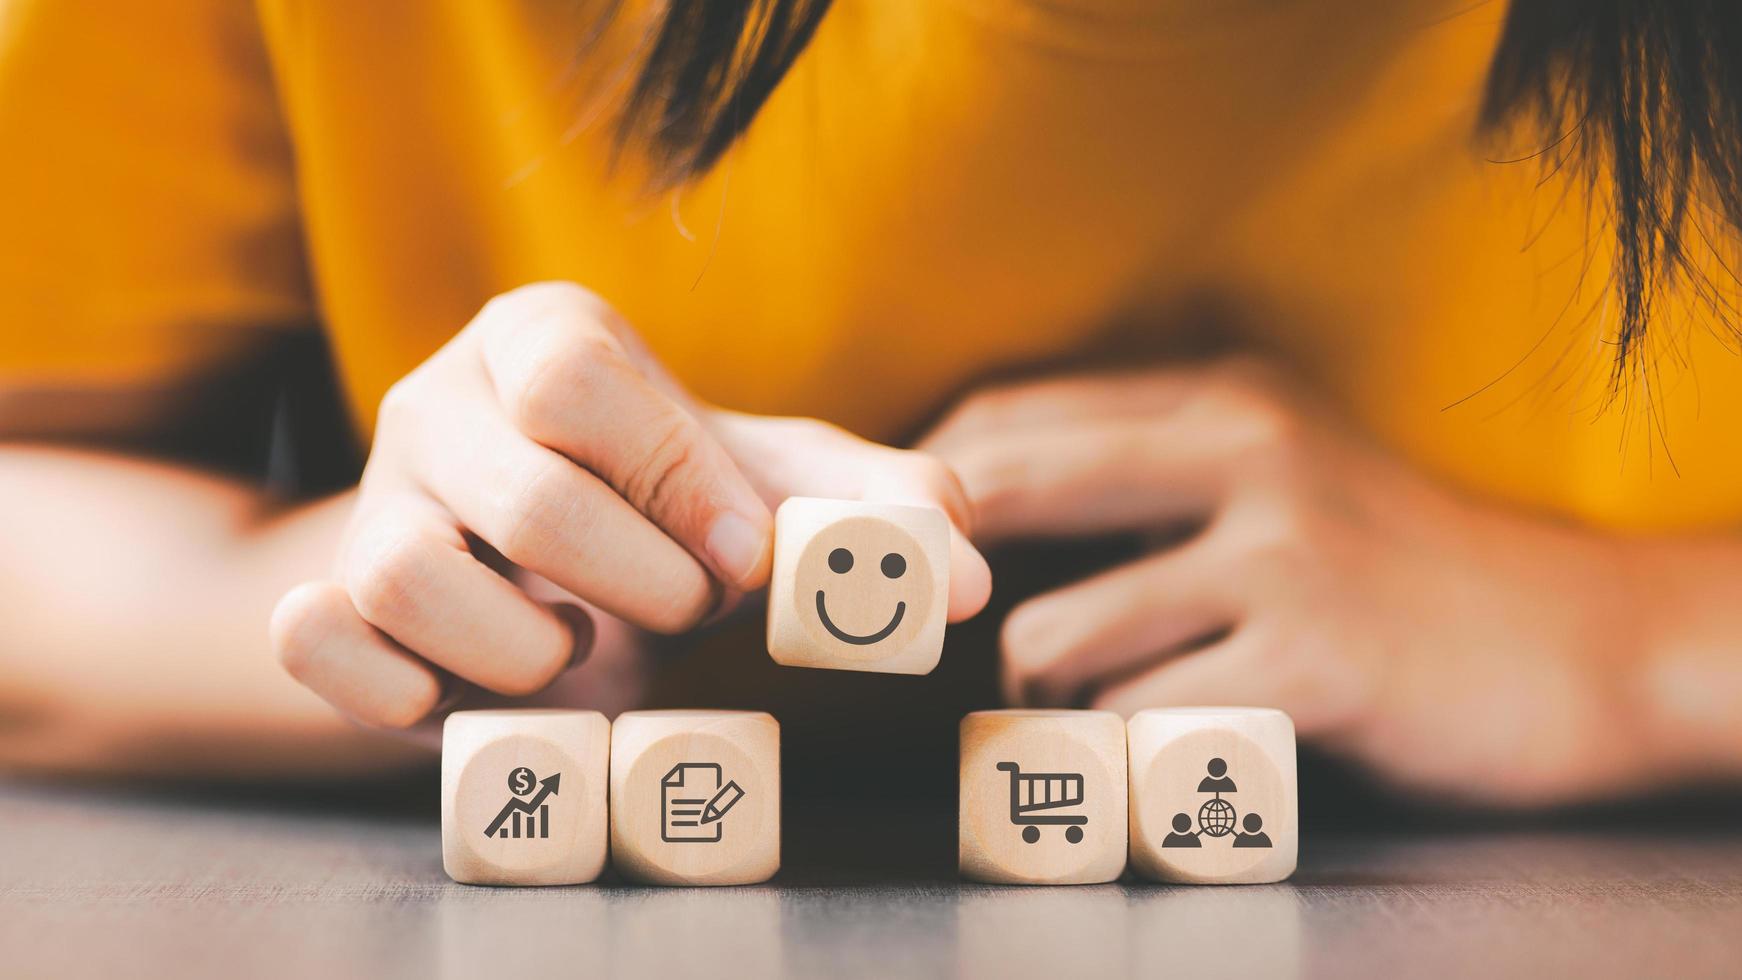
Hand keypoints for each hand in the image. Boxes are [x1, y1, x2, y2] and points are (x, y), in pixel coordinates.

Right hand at [272, 282, 989, 728]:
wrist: (562, 575)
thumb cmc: (680, 512)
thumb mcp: (783, 493)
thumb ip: (881, 510)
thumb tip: (963, 575)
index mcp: (543, 336)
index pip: (580, 376)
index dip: (674, 478)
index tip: (745, 559)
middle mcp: (439, 401)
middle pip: (520, 490)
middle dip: (637, 581)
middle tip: (689, 613)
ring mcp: (370, 503)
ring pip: (405, 579)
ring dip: (527, 650)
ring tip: (580, 648)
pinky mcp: (329, 597)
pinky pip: (313, 638)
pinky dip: (397, 687)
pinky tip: (473, 692)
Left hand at [923, 358, 1653, 805]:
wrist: (1578, 645)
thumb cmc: (1402, 572)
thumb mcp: (1284, 477)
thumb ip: (1153, 477)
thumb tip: (984, 516)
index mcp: (1221, 400)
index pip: (1007, 417)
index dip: (919, 489)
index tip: (894, 558)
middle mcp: (1242, 454)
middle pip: (1001, 490)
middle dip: (935, 580)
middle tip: (930, 646)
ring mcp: (1280, 555)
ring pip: (1051, 635)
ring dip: (1040, 698)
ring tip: (1078, 716)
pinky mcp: (1311, 661)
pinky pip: (1140, 722)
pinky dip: (1127, 756)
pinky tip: (1163, 755)